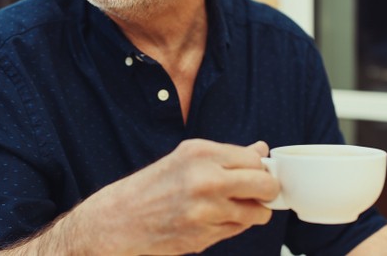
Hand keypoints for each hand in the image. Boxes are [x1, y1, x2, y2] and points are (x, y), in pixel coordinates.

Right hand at [56, 139, 279, 254]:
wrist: (119, 220)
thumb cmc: (151, 188)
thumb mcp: (186, 158)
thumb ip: (227, 155)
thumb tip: (261, 149)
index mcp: (201, 153)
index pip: (255, 159)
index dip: (259, 169)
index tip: (256, 174)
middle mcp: (206, 179)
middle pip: (265, 184)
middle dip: (267, 191)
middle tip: (258, 193)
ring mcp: (206, 210)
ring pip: (257, 213)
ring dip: (252, 213)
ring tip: (233, 209)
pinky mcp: (204, 236)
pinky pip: (238, 231)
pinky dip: (232, 227)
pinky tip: (213, 221)